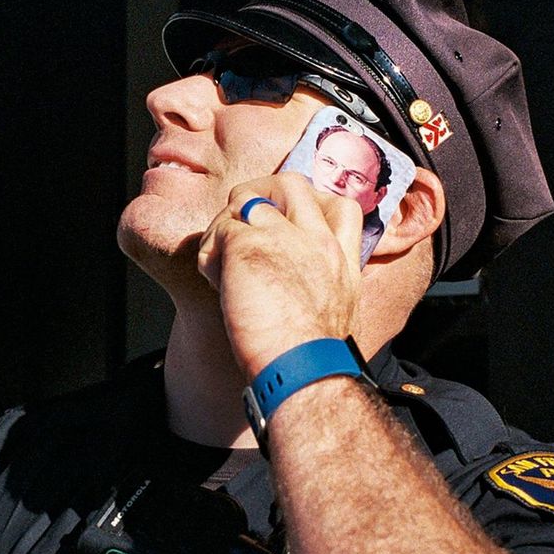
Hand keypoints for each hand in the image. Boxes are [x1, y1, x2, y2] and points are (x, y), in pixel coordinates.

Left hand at [196, 173, 363, 378]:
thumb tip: (300, 289)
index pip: (342, 207)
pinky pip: (220, 231)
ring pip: (246, 199)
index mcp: (342, 260)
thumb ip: (324, 287)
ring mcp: (283, 237)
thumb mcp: (340, 314)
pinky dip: (210, 254)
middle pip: (292, 183)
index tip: (290, 220)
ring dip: (227, 225)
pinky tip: (215, 281)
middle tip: (242, 218)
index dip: (312, 204)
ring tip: (222, 259)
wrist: (305, 371)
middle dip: (262, 191)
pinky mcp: (248, 246)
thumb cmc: (315, 360)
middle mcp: (317, 240)